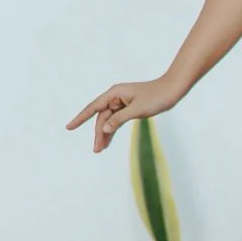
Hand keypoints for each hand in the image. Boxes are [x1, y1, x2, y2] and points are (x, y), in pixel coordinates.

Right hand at [66, 74, 184, 152]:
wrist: (172, 90)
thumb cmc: (157, 97)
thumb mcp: (138, 110)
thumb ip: (119, 120)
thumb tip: (104, 129)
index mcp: (114, 93)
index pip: (93, 107)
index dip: (80, 118)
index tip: (69, 127)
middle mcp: (115, 97)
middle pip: (101, 118)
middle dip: (98, 134)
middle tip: (96, 150)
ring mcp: (122, 103)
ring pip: (108, 121)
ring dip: (105, 134)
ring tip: (100, 150)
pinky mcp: (128, 108)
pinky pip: (116, 121)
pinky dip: (113, 131)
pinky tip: (108, 141)